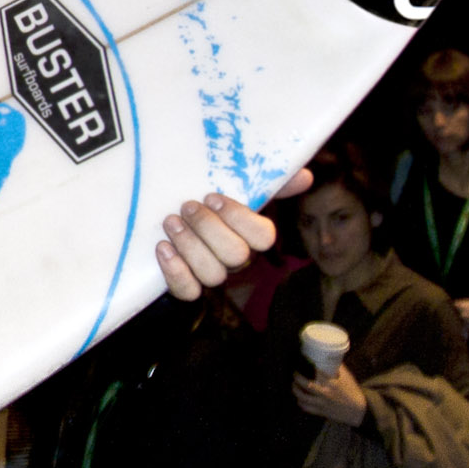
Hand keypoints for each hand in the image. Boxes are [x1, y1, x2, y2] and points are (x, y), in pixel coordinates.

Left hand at [155, 169, 312, 300]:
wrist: (166, 220)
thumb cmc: (206, 204)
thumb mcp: (234, 187)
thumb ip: (267, 182)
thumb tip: (305, 176)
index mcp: (250, 235)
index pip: (263, 236)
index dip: (239, 217)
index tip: (212, 196)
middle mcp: (235, 258)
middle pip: (235, 255)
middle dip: (209, 228)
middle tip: (187, 207)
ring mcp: (211, 273)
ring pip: (213, 274)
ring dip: (189, 246)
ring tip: (170, 222)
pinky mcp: (186, 286)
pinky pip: (188, 291)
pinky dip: (175, 271)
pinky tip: (163, 248)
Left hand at [293, 363, 367, 426]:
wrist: (357, 410)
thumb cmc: (352, 392)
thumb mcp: (347, 378)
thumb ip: (339, 367)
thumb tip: (330, 355)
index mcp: (333, 384)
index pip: (316, 372)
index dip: (307, 366)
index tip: (301, 361)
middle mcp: (326, 393)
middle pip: (306, 384)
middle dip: (297, 377)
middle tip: (294, 373)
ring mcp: (322, 403)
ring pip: (303, 397)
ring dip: (296, 390)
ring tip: (293, 385)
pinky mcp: (321, 411)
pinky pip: (306, 408)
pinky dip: (300, 403)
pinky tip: (299, 398)